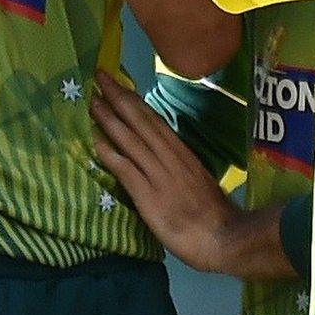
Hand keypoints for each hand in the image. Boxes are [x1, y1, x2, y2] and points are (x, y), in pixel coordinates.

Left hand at [89, 72, 252, 276]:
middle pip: (140, 121)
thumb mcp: (199, 180)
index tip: (119, 83)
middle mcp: (169, 157)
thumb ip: (179, 166)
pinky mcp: (148, 195)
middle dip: (118, 96)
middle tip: (99, 75)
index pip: (154, 120)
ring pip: (129, 139)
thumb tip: (163, 156)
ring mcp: (158, 174)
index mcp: (182, 153)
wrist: (223, 238)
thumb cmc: (213, 214)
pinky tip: (94, 140)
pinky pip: (125, 168)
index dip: (135, 100)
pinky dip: (108, 152)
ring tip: (91, 101)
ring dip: (108, 118)